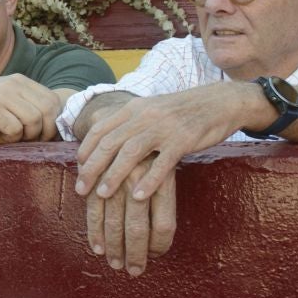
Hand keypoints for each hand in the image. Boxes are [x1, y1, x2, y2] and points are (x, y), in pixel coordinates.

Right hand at [0, 75, 63, 140]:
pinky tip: (4, 137)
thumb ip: (26, 103)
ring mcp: (1, 96)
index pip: (52, 99)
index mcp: (20, 81)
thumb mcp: (5, 97)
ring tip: (17, 137)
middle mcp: (13, 84)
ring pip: (34, 119)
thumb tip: (55, 123)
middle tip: (34, 140)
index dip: (54, 120)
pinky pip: (15, 128)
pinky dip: (13, 138)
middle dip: (46, 130)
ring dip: (29, 135)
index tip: (46, 134)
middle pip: (48, 109)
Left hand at [75, 81, 256, 213]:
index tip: (77, 169)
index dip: (86, 150)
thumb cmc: (183, 111)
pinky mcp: (184, 140)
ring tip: (102, 194)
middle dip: (92, 167)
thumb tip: (105, 141)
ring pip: (131, 152)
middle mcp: (145, 115)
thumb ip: (130, 123)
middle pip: (110, 142)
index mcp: (134, 108)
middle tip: (80, 189)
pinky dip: (149, 180)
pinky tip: (138, 196)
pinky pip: (162, 162)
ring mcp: (164, 127)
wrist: (220, 101)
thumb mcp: (151, 110)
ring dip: (114, 175)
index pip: (100, 129)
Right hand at [84, 157, 177, 274]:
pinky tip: (98, 248)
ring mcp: (115, 180)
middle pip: (138, 228)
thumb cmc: (148, 155)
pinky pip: (94, 212)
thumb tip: (158, 243)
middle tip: (134, 271)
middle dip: (135, 254)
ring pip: (114, 224)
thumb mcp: (164, 171)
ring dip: (114, 248)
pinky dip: (95, 233)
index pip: (164, 225)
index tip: (155, 256)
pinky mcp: (95, 178)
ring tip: (116, 263)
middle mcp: (139, 181)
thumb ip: (163, 202)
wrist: (122, 121)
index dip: (159, 246)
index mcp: (162, 180)